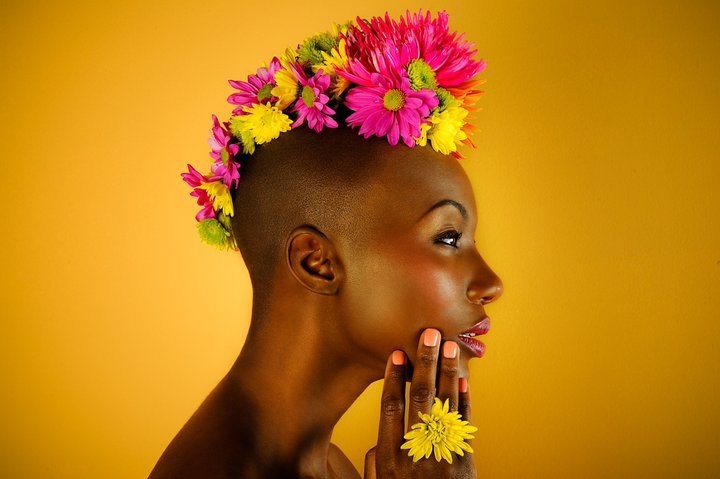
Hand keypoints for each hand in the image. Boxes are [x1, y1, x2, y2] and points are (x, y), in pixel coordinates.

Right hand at [364, 328, 476, 478]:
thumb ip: (377, 464)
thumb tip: (380, 442)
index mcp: (391, 457)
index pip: (391, 407)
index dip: (394, 379)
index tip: (396, 353)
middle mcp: (416, 452)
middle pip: (420, 398)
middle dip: (423, 362)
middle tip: (427, 333)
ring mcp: (443, 455)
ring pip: (445, 405)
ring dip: (447, 372)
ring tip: (448, 345)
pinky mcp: (464, 461)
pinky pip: (465, 424)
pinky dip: (465, 400)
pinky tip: (464, 379)